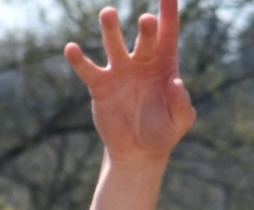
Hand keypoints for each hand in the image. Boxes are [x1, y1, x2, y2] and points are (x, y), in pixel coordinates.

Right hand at [65, 0, 195, 162]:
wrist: (138, 151)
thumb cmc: (163, 132)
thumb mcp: (180, 121)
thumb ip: (181, 103)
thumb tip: (176, 82)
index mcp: (164, 66)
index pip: (168, 34)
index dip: (169, 14)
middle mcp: (141, 62)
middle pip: (144, 39)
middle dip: (146, 30)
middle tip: (147, 21)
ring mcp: (119, 71)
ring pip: (114, 45)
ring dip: (111, 30)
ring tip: (108, 14)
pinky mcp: (100, 85)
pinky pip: (88, 69)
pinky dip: (79, 60)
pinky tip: (71, 49)